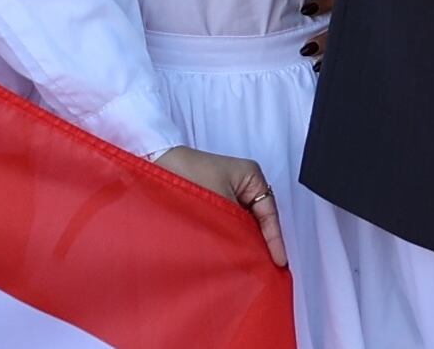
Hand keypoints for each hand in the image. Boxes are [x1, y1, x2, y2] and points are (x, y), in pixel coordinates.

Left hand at [152, 148, 288, 265]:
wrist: (155, 163)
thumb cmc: (187, 176)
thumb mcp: (219, 204)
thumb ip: (238, 228)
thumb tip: (250, 252)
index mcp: (251, 176)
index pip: (269, 214)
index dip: (274, 241)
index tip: (278, 262)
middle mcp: (242, 184)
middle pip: (258, 220)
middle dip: (261, 243)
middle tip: (267, 269)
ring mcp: (228, 192)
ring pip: (243, 223)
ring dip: (244, 241)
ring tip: (250, 266)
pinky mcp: (212, 201)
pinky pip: (228, 222)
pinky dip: (230, 237)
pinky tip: (229, 254)